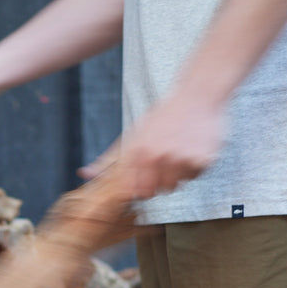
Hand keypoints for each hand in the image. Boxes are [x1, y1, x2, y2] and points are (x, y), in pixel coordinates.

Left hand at [81, 93, 225, 199]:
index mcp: (140, 153)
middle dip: (159, 180)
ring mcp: (183, 159)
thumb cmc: (162, 117)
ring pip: (178, 184)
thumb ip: (107, 159)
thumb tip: (84, 174)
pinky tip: (192, 147)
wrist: (197, 95)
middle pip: (157, 191)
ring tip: (179, 150)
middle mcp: (160, 157)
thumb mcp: (132, 135)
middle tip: (164, 159)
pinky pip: (195, 176)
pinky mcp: (202, 160)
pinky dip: (195, 165)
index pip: (137, 191)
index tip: (146, 174)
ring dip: (178, 173)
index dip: (141, 186)